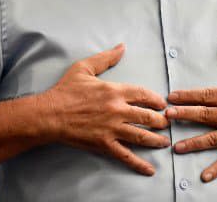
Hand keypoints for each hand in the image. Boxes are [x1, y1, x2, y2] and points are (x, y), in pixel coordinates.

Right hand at [44, 43, 170, 174]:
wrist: (49, 114)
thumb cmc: (65, 91)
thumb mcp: (85, 68)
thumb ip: (106, 58)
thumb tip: (121, 47)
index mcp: (114, 91)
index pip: (144, 94)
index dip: (156, 100)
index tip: (162, 104)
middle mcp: (117, 110)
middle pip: (148, 116)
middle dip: (161, 121)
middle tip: (167, 123)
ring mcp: (112, 129)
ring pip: (141, 136)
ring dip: (156, 140)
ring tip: (164, 142)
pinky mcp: (104, 144)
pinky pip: (126, 155)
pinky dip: (139, 164)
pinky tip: (150, 169)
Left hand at [165, 36, 216, 184]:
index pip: (209, 94)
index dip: (189, 95)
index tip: (171, 96)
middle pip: (206, 115)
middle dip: (185, 115)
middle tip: (167, 116)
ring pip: (213, 138)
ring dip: (193, 143)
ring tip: (175, 146)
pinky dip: (216, 169)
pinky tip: (203, 176)